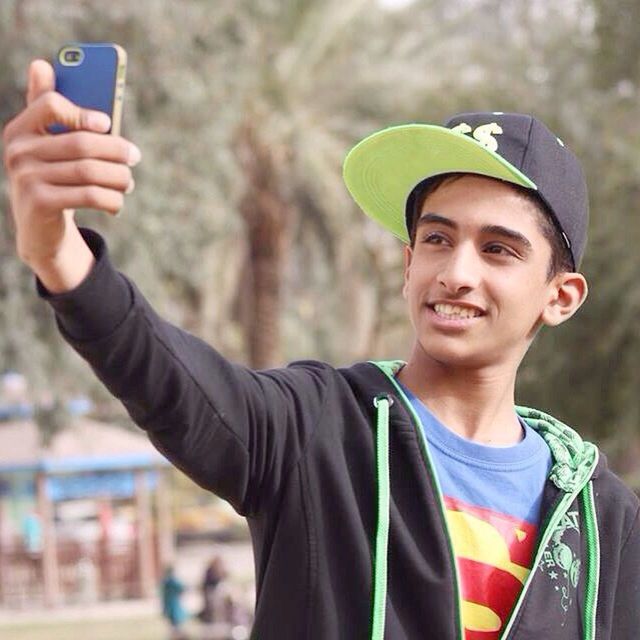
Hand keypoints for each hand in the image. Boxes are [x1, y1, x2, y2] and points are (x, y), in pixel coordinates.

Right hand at [2, 59, 140, 288]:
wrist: (40, 229)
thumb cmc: (55, 178)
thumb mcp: (51, 146)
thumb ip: (52, 112)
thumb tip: (42, 64)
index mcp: (21, 128)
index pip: (52, 105)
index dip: (83, 112)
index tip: (107, 124)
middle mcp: (18, 150)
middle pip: (82, 143)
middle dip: (116, 150)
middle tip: (135, 157)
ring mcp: (26, 178)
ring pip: (90, 171)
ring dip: (119, 177)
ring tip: (128, 182)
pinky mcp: (40, 203)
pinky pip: (89, 195)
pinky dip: (111, 199)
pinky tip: (117, 202)